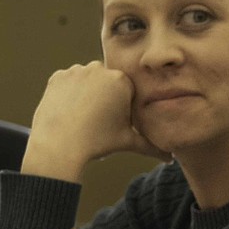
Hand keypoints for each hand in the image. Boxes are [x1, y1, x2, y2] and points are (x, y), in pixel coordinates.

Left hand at [22, 62, 169, 179]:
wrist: (59, 145)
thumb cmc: (97, 142)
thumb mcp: (127, 142)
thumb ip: (151, 146)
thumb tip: (170, 158)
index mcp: (121, 81)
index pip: (126, 89)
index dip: (121, 107)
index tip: (113, 121)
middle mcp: (99, 69)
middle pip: (106, 82)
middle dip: (104, 97)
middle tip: (97, 120)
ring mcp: (76, 71)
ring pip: (87, 80)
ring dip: (87, 93)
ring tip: (82, 117)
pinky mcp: (58, 76)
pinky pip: (68, 83)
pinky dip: (69, 94)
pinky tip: (69, 111)